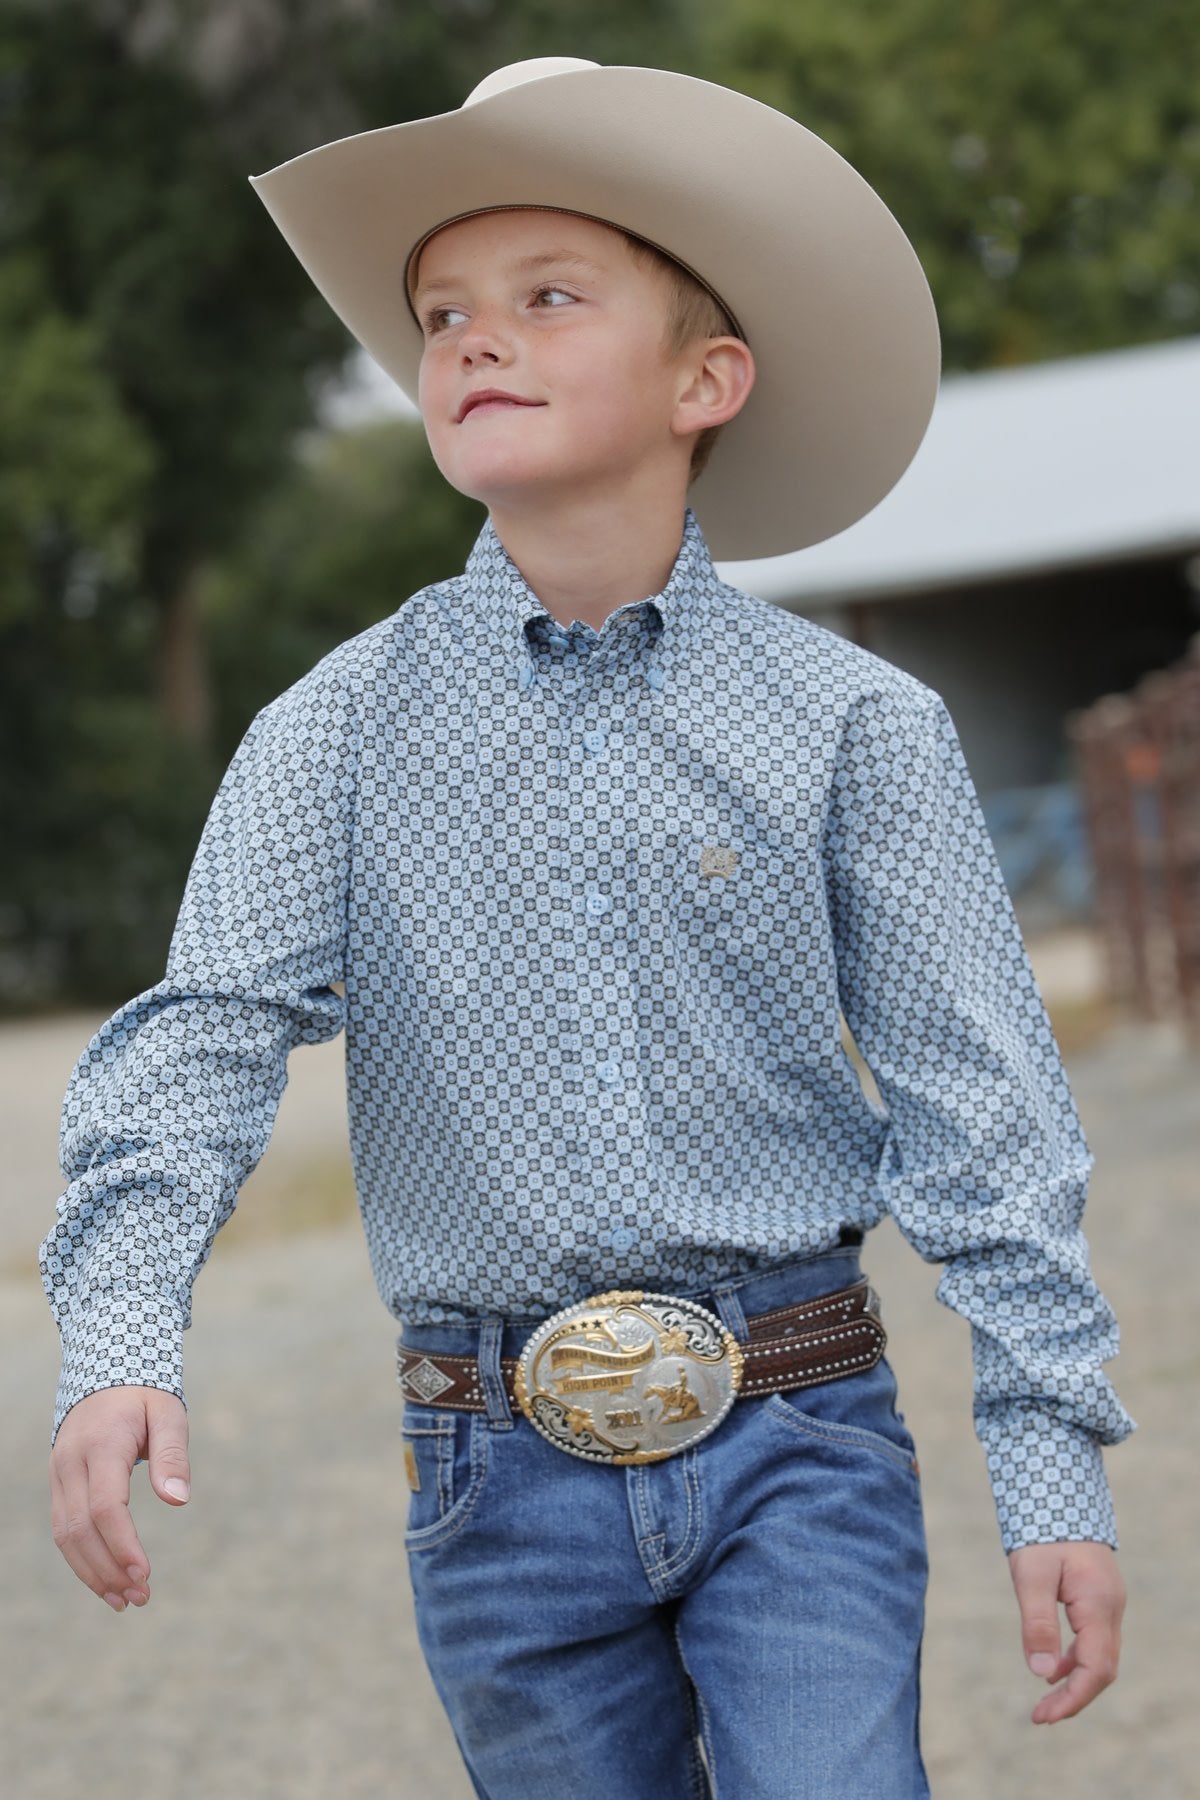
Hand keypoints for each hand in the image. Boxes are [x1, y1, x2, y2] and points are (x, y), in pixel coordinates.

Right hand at [49, 1386, 189, 1612]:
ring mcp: (59, 1474)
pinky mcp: (58, 1484)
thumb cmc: (144, 1394)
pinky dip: (82, 1559)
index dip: (122, 1545)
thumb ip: (173, 1453)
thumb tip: (177, 1499)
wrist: (105, 1371)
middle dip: (109, 1569)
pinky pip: (63, 1529)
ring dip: (93, 1572)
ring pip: (65, 1535)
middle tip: (141, 1597)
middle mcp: (71, 1463)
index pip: (105, 1506)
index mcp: (101, 1444)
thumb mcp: (168, 1412)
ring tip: (125, 1600)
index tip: (145, 1573)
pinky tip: (105, 1580)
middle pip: (80, 1529)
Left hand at [1007, 1540, 1124, 1722]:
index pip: (1095, 1669)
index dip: (1072, 1698)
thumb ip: (1037, 1623)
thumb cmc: (1042, 1530)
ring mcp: (1108, 1603)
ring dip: (1075, 1680)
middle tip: (1040, 1716)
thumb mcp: (1031, 1575)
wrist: (1058, 1492)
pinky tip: (1053, 1666)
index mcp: (1098, 1605)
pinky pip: (1094, 1640)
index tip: (1042, 1716)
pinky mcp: (1098, 1598)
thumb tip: (1041, 1671)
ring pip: (1100, 1656)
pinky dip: (1075, 1659)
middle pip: (1102, 1669)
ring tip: (1044, 1700)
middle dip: (1073, 1697)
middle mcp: (1111, 1608)